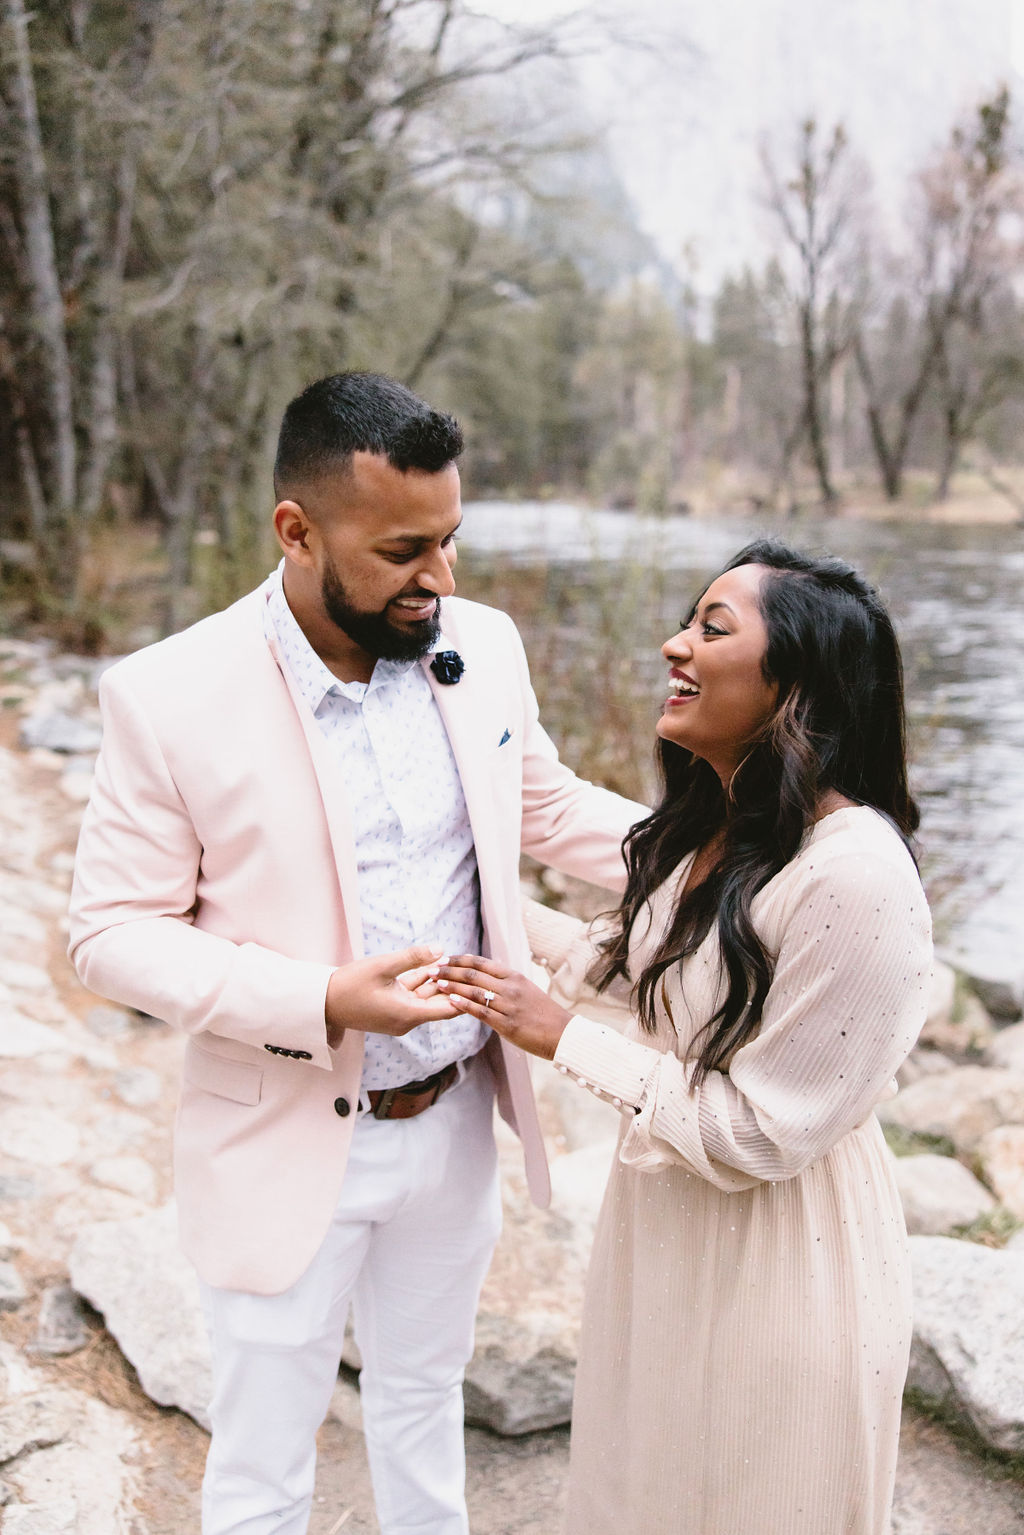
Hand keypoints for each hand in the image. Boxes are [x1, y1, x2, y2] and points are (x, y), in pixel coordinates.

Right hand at [325, 946, 458, 1047]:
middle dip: (451, 982)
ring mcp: (399, 1017)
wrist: (323, 1002)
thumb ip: (412, 957)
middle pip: (439, 1002)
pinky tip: (431, 963)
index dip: (463, 993)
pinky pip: (413, 996)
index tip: (474, 977)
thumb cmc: (350, 985)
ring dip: (436, 980)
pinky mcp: (392, 1012)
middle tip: (466, 962)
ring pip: (426, 997)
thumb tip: (441, 949)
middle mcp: (407, 1020)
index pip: (448, 1009)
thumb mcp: (382, 966)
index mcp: (408, 1014)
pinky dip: (421, 982)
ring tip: (452, 958)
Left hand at [434, 955, 571, 1059]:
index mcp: (514, 976)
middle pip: (474, 974)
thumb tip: (486, 973)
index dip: (460, 960)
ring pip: (474, 991)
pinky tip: (450, 1001)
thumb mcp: (526, 988)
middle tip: (432, 969)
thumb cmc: (542, 1012)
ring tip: (435, 983)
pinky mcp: (507, 1024)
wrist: (561, 1033)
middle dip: (450, 971)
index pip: (481, 963)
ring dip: (452, 986)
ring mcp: (509, 1006)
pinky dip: (464, 1005)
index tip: (444, 959)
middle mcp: (510, 988)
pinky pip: (481, 1012)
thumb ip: (506, 981)